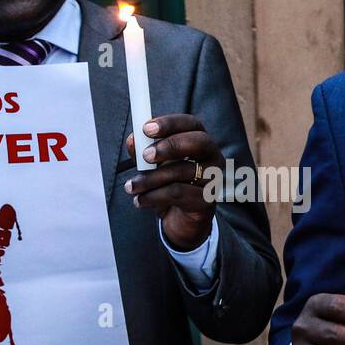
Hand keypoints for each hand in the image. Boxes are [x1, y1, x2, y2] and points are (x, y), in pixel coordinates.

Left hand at [124, 115, 223, 251]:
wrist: (181, 221)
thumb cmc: (169, 185)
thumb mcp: (153, 166)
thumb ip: (142, 152)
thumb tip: (133, 141)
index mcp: (200, 142)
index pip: (191, 124)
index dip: (170, 123)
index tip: (146, 128)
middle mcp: (212, 157)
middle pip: (199, 142)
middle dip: (170, 145)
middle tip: (146, 156)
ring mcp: (213, 180)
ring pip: (182, 171)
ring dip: (150, 179)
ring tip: (131, 186)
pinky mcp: (206, 201)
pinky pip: (178, 194)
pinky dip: (154, 196)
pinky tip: (140, 200)